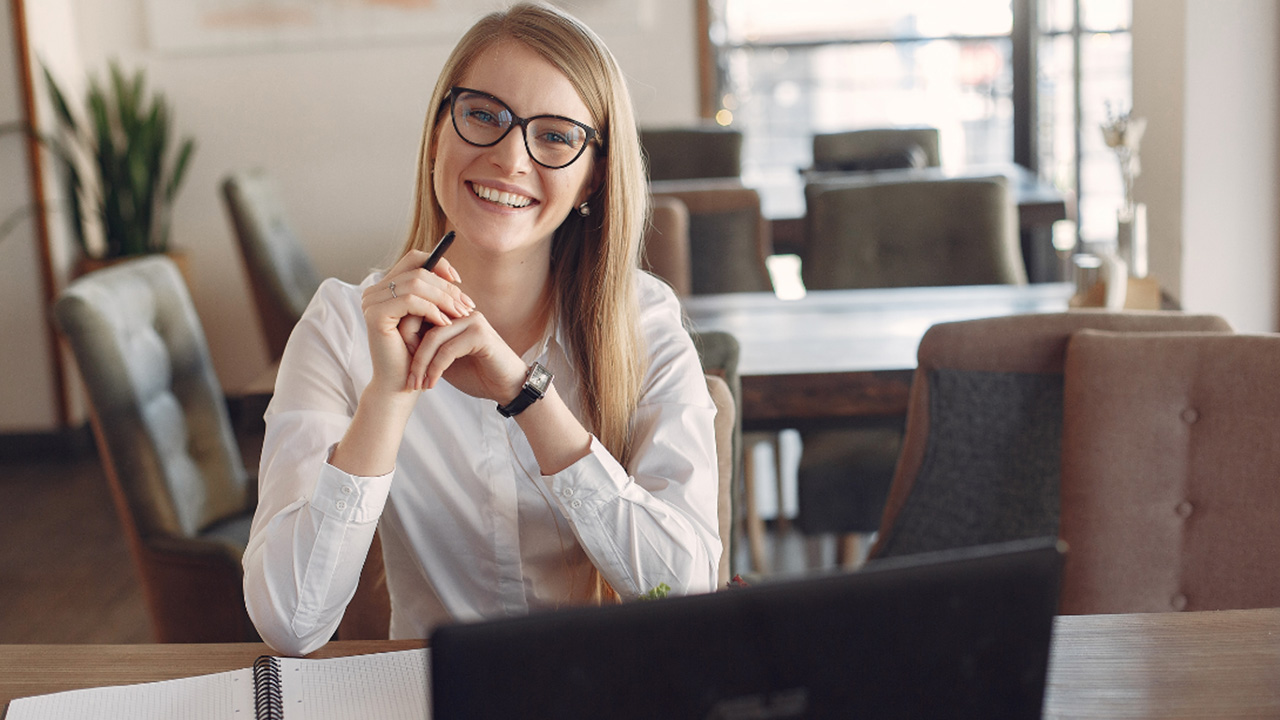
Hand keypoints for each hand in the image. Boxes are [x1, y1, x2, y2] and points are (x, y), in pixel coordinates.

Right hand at [360, 250, 474, 394]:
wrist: (400, 385)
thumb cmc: (416, 354)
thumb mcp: (427, 319)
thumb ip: (433, 296)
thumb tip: (454, 277)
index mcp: (385, 288)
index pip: (414, 259)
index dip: (439, 264)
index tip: (459, 282)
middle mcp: (374, 291)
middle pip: (418, 270)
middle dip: (447, 287)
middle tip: (467, 304)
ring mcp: (372, 302)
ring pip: (416, 283)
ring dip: (444, 299)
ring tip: (461, 314)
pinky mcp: (376, 315)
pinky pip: (411, 301)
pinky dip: (432, 310)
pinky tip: (445, 324)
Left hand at [406, 310, 528, 403]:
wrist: (508, 388)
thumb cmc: (477, 374)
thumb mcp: (444, 361)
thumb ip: (425, 348)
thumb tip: (396, 343)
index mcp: (452, 313)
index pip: (418, 314)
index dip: (405, 339)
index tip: (401, 368)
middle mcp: (462, 312)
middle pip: (422, 322)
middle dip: (410, 353)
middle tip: (408, 380)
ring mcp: (472, 320)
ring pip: (433, 338)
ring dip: (421, 365)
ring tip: (417, 385)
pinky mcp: (480, 334)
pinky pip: (447, 350)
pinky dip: (436, 369)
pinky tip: (432, 384)